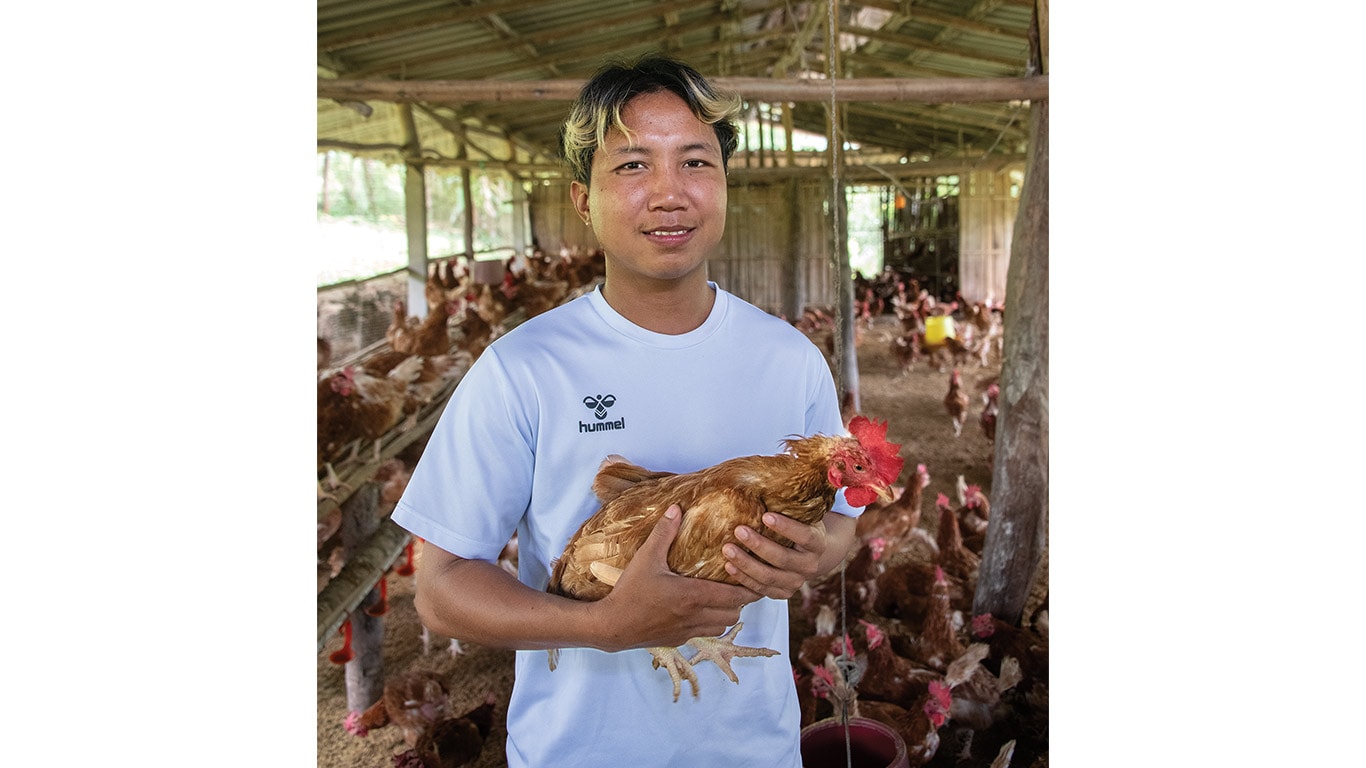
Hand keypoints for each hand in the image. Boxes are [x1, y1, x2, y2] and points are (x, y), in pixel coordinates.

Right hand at [594, 504, 758, 650]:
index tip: (754, 579)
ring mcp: (688, 631)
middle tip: (735, 585)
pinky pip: (704, 634)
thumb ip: (664, 533)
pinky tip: (698, 611)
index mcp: (692, 595)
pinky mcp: (679, 640)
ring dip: (725, 614)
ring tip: (719, 598)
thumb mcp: (646, 558)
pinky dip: (708, 624)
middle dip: (739, 601)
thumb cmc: (630, 592)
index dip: (749, 589)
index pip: (735, 596)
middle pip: (734, 613)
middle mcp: (695, 616)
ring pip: (721, 626)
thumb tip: (676, 509)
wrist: (612, 626)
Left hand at [723, 513, 829, 600]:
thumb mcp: (803, 515)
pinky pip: (761, 589)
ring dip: (746, 564)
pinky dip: (744, 579)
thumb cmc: (800, 526)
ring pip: (769, 577)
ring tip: (727, 550)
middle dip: (759, 545)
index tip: (766, 515)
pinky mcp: (783, 593)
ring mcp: (797, 582)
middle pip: (783, 559)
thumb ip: (791, 505)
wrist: (811, 554)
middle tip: (739, 530)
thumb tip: (766, 479)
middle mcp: (810, 565)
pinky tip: (728, 567)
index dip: (786, 527)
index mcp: (818, 543)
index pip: (805, 536)